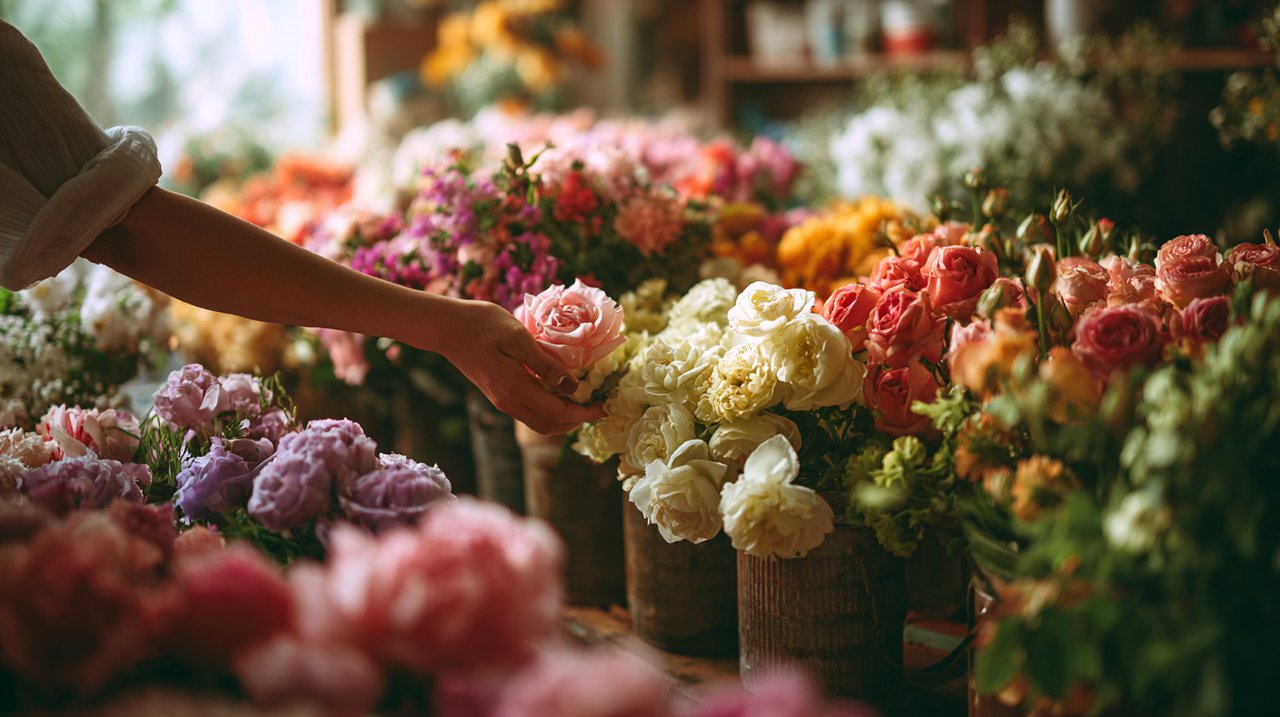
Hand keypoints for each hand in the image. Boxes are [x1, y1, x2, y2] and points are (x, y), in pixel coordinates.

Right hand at [437, 300, 605, 434]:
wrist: (446, 327)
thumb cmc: (482, 324)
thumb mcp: (518, 337)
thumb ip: (545, 363)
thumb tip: (573, 386)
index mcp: (514, 389)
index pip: (558, 413)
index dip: (584, 412)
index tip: (604, 404)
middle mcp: (508, 401)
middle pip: (550, 425)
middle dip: (577, 420)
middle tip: (597, 404)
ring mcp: (501, 400)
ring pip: (539, 421)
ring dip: (563, 417)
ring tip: (583, 399)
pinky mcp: (498, 394)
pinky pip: (529, 411)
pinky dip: (549, 408)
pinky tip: (559, 390)